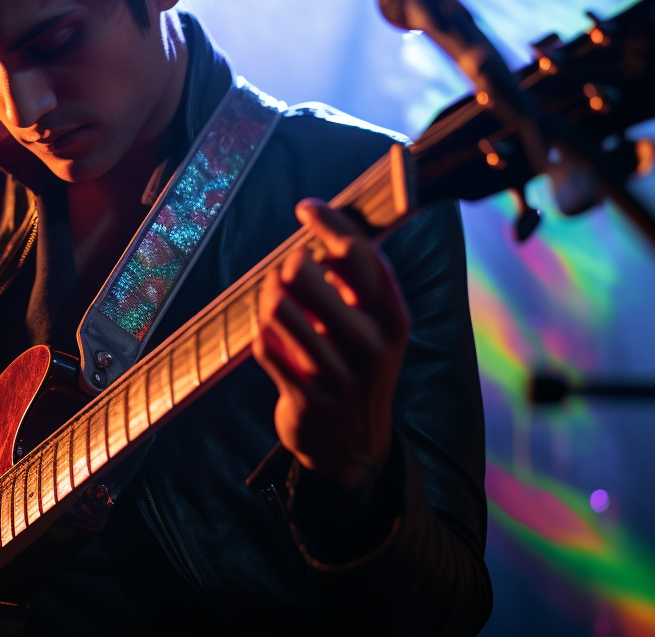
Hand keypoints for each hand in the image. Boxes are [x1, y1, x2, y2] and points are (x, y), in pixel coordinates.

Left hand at [252, 198, 409, 490]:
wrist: (352, 446)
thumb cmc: (357, 365)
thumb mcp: (374, 324)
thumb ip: (358, 278)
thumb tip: (325, 222)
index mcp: (393, 318)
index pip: (357, 253)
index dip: (329, 222)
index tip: (306, 208)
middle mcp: (372, 346)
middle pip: (305, 272)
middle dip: (288, 266)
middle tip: (287, 276)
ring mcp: (338, 376)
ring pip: (276, 307)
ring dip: (268, 298)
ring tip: (275, 303)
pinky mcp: (306, 399)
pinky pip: (264, 345)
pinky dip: (262, 335)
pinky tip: (273, 339)